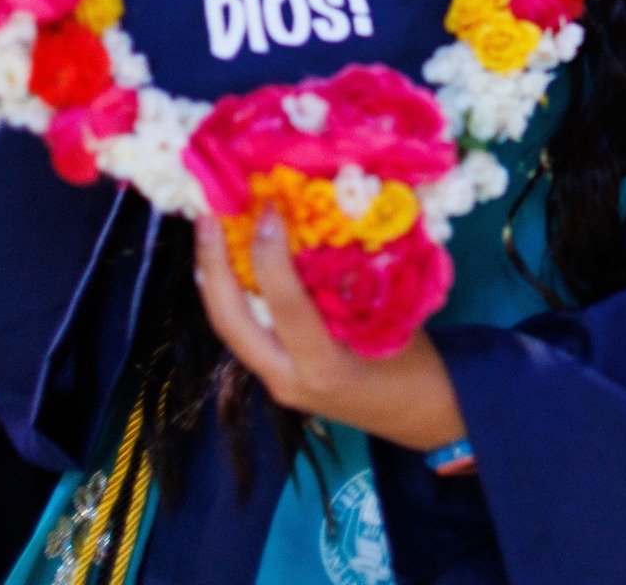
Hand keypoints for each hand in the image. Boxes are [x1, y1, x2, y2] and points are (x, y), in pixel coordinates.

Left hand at [193, 213, 464, 452]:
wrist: (416, 416)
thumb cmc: (413, 363)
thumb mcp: (391, 317)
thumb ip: (354, 279)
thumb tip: (323, 223)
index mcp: (325, 366)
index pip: (286, 306)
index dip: (272, 255)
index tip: (268, 209)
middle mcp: (288, 378)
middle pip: (231, 322)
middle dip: (213, 266)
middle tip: (209, 217)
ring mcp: (276, 381)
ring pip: (227, 328)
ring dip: (213, 279)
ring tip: (209, 232)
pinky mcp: (273, 376)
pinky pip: (241, 332)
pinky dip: (230, 295)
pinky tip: (227, 265)